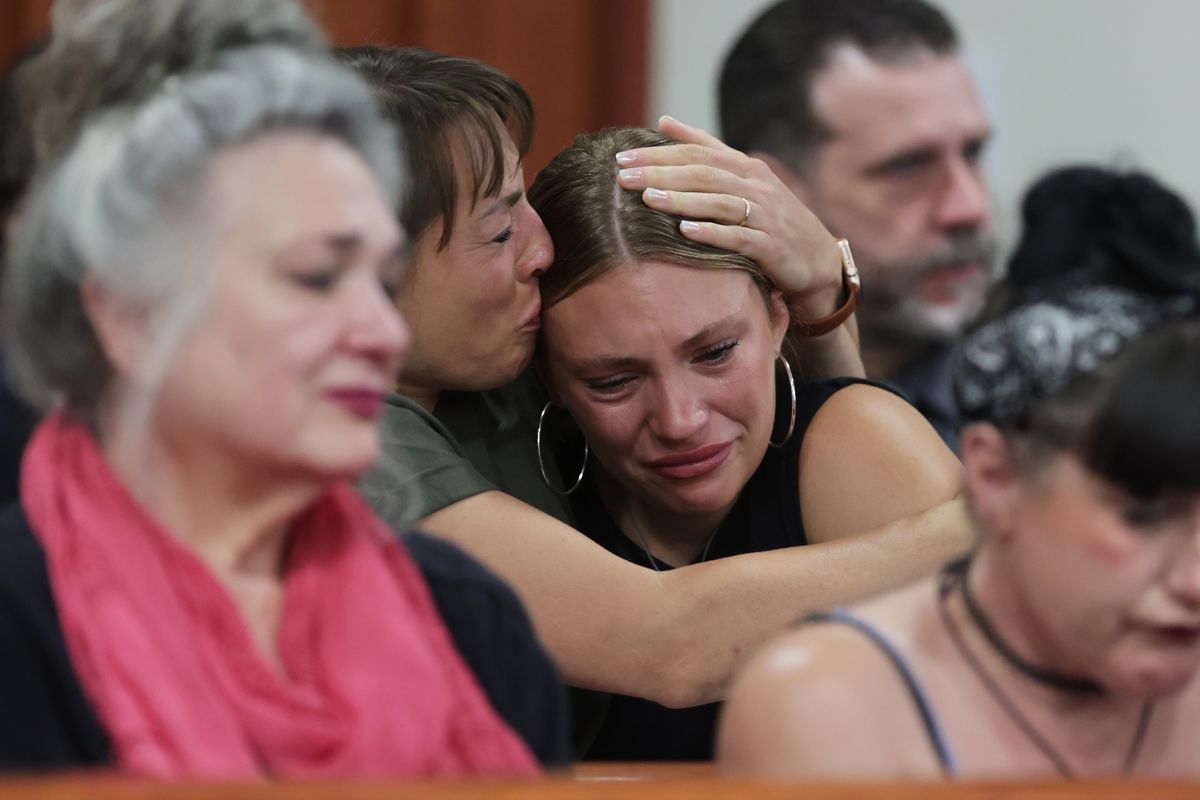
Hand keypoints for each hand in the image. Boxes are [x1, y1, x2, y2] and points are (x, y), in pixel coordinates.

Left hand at [615, 116, 844, 317]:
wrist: (818, 260)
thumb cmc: (772, 219)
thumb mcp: (743, 179)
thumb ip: (706, 150)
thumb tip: (664, 120)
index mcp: (746, 167)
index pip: (697, 153)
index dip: (660, 154)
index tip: (623, 157)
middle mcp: (756, 186)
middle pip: (704, 174)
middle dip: (661, 174)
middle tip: (623, 177)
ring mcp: (765, 215)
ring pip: (719, 202)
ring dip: (681, 201)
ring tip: (647, 199)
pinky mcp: (772, 246)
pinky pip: (739, 237)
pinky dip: (712, 233)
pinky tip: (685, 232)